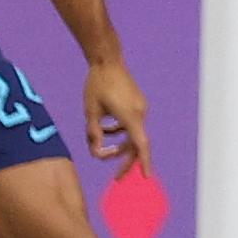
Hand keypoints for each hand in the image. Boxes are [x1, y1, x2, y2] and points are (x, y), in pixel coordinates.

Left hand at [77, 54, 150, 169]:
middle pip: (136, 144)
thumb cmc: (97, 85)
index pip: (140, 145)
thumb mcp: (90, 111)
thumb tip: (96, 152)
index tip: (146, 176)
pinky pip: (132, 124)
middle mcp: (140, 114)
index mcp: (130, 117)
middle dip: (125, 161)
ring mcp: (140, 108)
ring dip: (119, 144)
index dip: (144, 162)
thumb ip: (93, 133)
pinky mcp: (137, 104)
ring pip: (133, 134)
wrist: (107, 60)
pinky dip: (120, 131)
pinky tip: (106, 128)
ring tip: (100, 145)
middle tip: (116, 177)